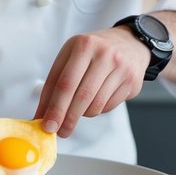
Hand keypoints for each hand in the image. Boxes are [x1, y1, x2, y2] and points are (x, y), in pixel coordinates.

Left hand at [34, 27, 148, 137]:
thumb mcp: (73, 56)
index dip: (53, 106)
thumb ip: (56, 82)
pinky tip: (96, 100)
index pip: (63, 82)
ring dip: (82, 114)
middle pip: (80, 96)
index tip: (45, 123)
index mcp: (83, 45)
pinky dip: (98, 110)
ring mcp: (120, 68)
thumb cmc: (95, 52)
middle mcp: (103, 54)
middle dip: (66, 118)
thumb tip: (44, 113)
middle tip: (59, 131)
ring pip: (95, 105)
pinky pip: (108, 106)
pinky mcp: (132, 81)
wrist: (130, 43)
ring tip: (79, 110)